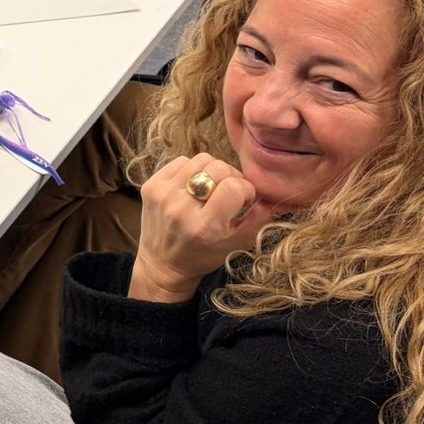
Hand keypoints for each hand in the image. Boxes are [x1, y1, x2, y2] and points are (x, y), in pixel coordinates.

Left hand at [132, 153, 266, 303]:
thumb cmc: (204, 255)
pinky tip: (193, 187)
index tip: (241, 202)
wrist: (163, 264)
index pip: (235, 186)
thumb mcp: (237, 244)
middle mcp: (181, 208)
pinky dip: (192, 170)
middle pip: (219, 168)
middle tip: (228, 194)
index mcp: (205, 226)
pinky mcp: (150, 186)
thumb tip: (273, 197)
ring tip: (211, 189)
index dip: (245, 190)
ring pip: (201, 159)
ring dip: (212, 172)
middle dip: (231, 178)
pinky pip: (181, 161)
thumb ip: (259, 220)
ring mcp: (163, 194)